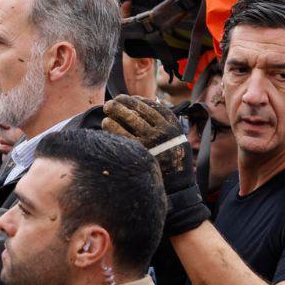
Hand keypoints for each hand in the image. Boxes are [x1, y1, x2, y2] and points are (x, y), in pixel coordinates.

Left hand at [102, 95, 209, 234]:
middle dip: (121, 104)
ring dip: (115, 113)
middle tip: (110, 103)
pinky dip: (112, 127)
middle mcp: (162, 131)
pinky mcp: (140, 152)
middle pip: (136, 110)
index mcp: (172, 124)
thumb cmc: (172, 159)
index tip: (125, 98)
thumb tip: (145, 102)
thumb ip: (163, 121)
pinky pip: (122, 134)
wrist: (177, 186)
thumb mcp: (176, 137)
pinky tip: (107, 125)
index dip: (134, 100)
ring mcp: (151, 141)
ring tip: (107, 113)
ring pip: (129, 119)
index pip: (149, 105)